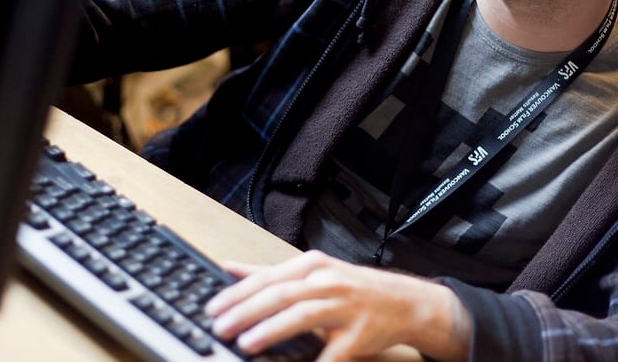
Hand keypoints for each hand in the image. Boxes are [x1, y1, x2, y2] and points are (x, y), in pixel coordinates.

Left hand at [204, 250, 470, 360]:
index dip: (238, 293)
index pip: (268, 277)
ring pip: (302, 315)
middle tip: (220, 327)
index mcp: (312, 266)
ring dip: (271, 330)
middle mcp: (327, 281)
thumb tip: (229, 268)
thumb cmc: (353, 289)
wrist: (404, 302)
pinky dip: (314, 361)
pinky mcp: (358, 334)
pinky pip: (332, 352)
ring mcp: (345, 307)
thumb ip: (270, 272)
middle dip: (246, 312)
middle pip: (281, 294)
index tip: (213, 307)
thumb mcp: (313, 272)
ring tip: (246, 342)